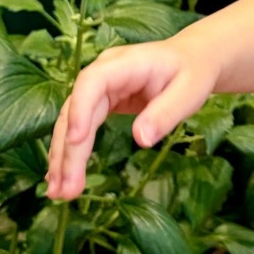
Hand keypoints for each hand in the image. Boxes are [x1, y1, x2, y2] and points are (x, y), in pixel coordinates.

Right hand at [45, 36, 217, 201]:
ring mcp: (100, 89)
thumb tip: (141, 139)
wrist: (194, 60)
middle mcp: (104, 73)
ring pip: (71, 122)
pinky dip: (71, 153)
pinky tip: (61, 178)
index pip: (92, 82)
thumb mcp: (190, 92)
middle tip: (67, 189)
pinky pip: (80, 128)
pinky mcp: (101, 104)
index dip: (80, 109)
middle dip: (69, 150)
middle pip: (76, 109)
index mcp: (126, 63)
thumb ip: (166, 114)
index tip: (75, 140)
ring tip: (59, 193)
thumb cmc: (193, 72)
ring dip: (63, 157)